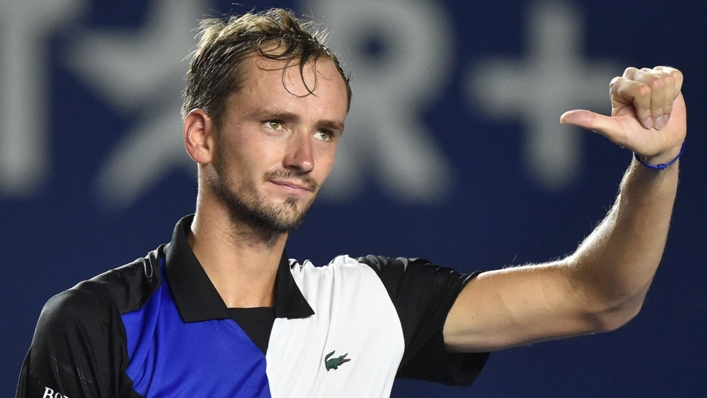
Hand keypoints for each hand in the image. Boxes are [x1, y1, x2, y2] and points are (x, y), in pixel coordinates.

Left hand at [560, 66, 685, 163]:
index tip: (642, 123)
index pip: (639, 90)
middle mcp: (631, 77)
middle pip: (652, 83)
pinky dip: (674, 95)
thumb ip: (590, 121)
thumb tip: (563, 118)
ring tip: (658, 116)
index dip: (645, 108)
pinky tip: (668, 104)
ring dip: (665, 104)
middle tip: (650, 121)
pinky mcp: (668, 76)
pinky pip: (675, 77)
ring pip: (664, 81)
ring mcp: (650, 75)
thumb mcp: (613, 131)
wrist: (660, 143)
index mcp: (617, 86)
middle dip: (654, 107)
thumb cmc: (635, 138)